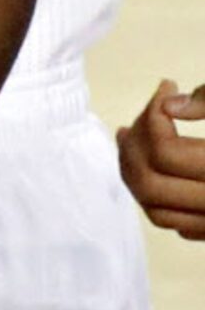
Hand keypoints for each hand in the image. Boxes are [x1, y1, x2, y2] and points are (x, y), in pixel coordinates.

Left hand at [117, 79, 204, 239]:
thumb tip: (167, 104)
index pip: (165, 151)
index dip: (153, 114)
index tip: (166, 85)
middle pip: (151, 184)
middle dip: (135, 144)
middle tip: (144, 112)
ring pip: (157, 211)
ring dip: (136, 172)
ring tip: (131, 135)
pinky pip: (177, 224)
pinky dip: (156, 196)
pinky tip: (152, 167)